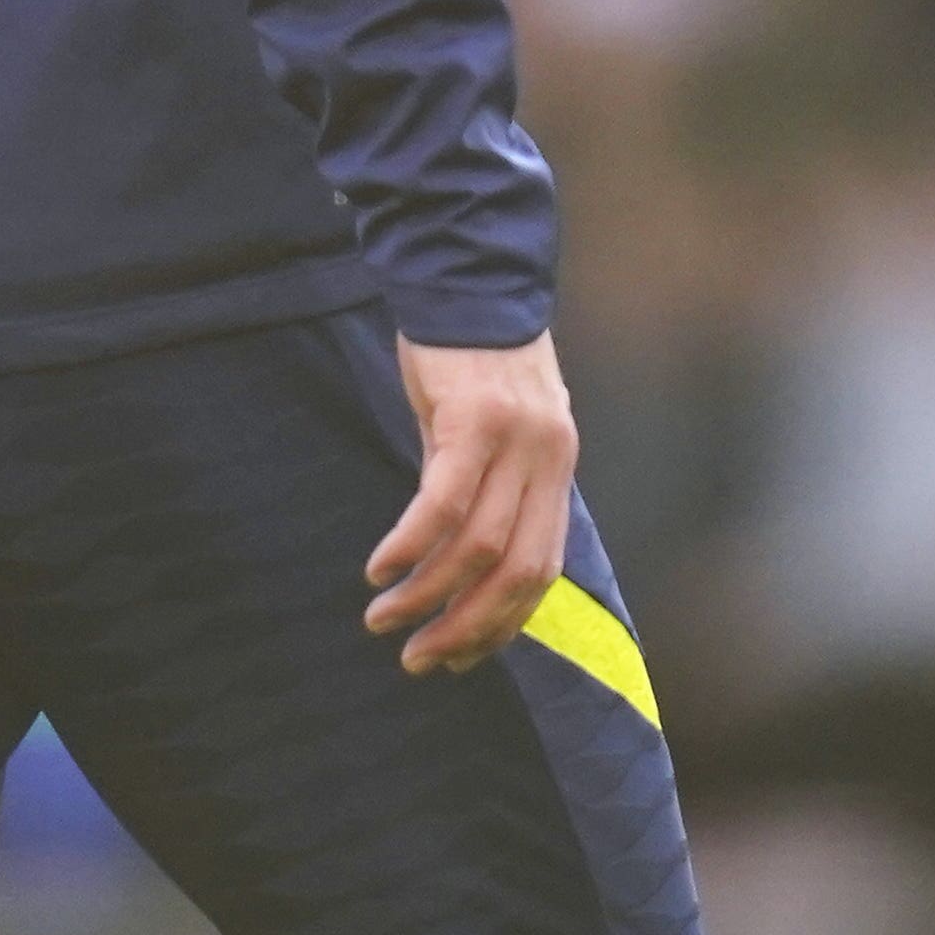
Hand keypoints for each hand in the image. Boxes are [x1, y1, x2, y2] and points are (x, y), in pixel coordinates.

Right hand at [364, 331, 576, 677]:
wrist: (465, 274)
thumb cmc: (466, 350)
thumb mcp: (488, 423)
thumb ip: (483, 481)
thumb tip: (453, 550)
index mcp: (555, 467)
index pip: (540, 571)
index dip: (501, 624)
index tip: (458, 656)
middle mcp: (547, 461)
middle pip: (516, 572)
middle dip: (467, 628)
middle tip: (419, 659)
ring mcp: (516, 441)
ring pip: (479, 546)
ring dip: (427, 595)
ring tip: (384, 619)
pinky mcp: (473, 419)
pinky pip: (443, 501)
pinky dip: (412, 545)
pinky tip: (379, 568)